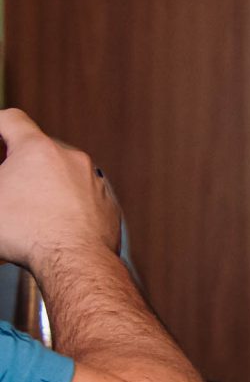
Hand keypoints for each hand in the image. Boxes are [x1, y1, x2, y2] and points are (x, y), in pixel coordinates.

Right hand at [0, 109, 121, 272]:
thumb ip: (0, 179)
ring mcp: (94, 181)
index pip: (12, 120)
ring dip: (45, 184)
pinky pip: (82, 196)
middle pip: (39, 149)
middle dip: (20, 161)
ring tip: (29, 209)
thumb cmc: (25, 231)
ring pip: (63, 174)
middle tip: (7, 182)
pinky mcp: (108, 203)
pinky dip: (67, 204)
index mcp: (37, 149)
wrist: (74, 261)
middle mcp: (71, 158)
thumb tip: (6, 183)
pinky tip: (53, 223)